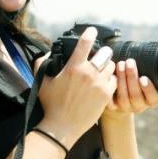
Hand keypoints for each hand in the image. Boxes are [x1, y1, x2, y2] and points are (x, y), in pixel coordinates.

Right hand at [37, 27, 116, 146]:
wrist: (62, 127)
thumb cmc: (51, 104)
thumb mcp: (43, 81)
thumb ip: (43, 63)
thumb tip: (49, 53)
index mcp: (73, 67)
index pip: (85, 43)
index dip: (90, 34)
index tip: (92, 31)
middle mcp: (88, 73)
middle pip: (105, 53)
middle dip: (103, 52)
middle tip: (101, 54)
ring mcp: (99, 84)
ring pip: (111, 66)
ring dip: (108, 65)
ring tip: (103, 68)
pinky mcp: (106, 95)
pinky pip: (114, 80)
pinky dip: (111, 79)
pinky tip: (105, 81)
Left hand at [102, 58, 157, 120]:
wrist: (118, 94)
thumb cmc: (134, 80)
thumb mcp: (143, 75)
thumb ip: (145, 69)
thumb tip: (145, 53)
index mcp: (149, 100)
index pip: (153, 99)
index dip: (149, 90)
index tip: (143, 78)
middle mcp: (138, 106)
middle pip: (136, 96)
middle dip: (132, 78)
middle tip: (129, 62)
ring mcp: (125, 107)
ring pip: (123, 97)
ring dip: (121, 79)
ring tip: (120, 65)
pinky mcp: (113, 107)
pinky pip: (110, 100)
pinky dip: (109, 87)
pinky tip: (109, 75)